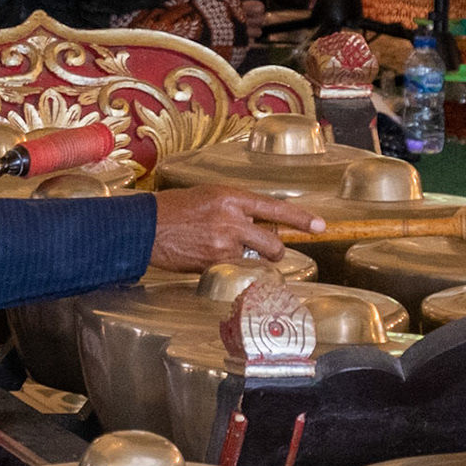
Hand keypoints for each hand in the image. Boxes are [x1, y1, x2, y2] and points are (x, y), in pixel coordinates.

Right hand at [149, 185, 323, 274]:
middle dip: (273, 251)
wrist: (145, 227)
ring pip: (253, 259)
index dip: (300, 218)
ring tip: (217, 248)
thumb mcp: (208, 196)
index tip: (320, 226)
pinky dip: (226, 267)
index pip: (275, 208)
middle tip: (266, 251)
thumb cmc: (172, 209)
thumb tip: (256, 224)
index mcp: (231, 197)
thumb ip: (234, 208)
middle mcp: (232, 220)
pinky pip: (234, 269)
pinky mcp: (214, 264)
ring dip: (244, 259)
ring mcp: (224, 244)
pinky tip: (206, 256)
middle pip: (273, 243)